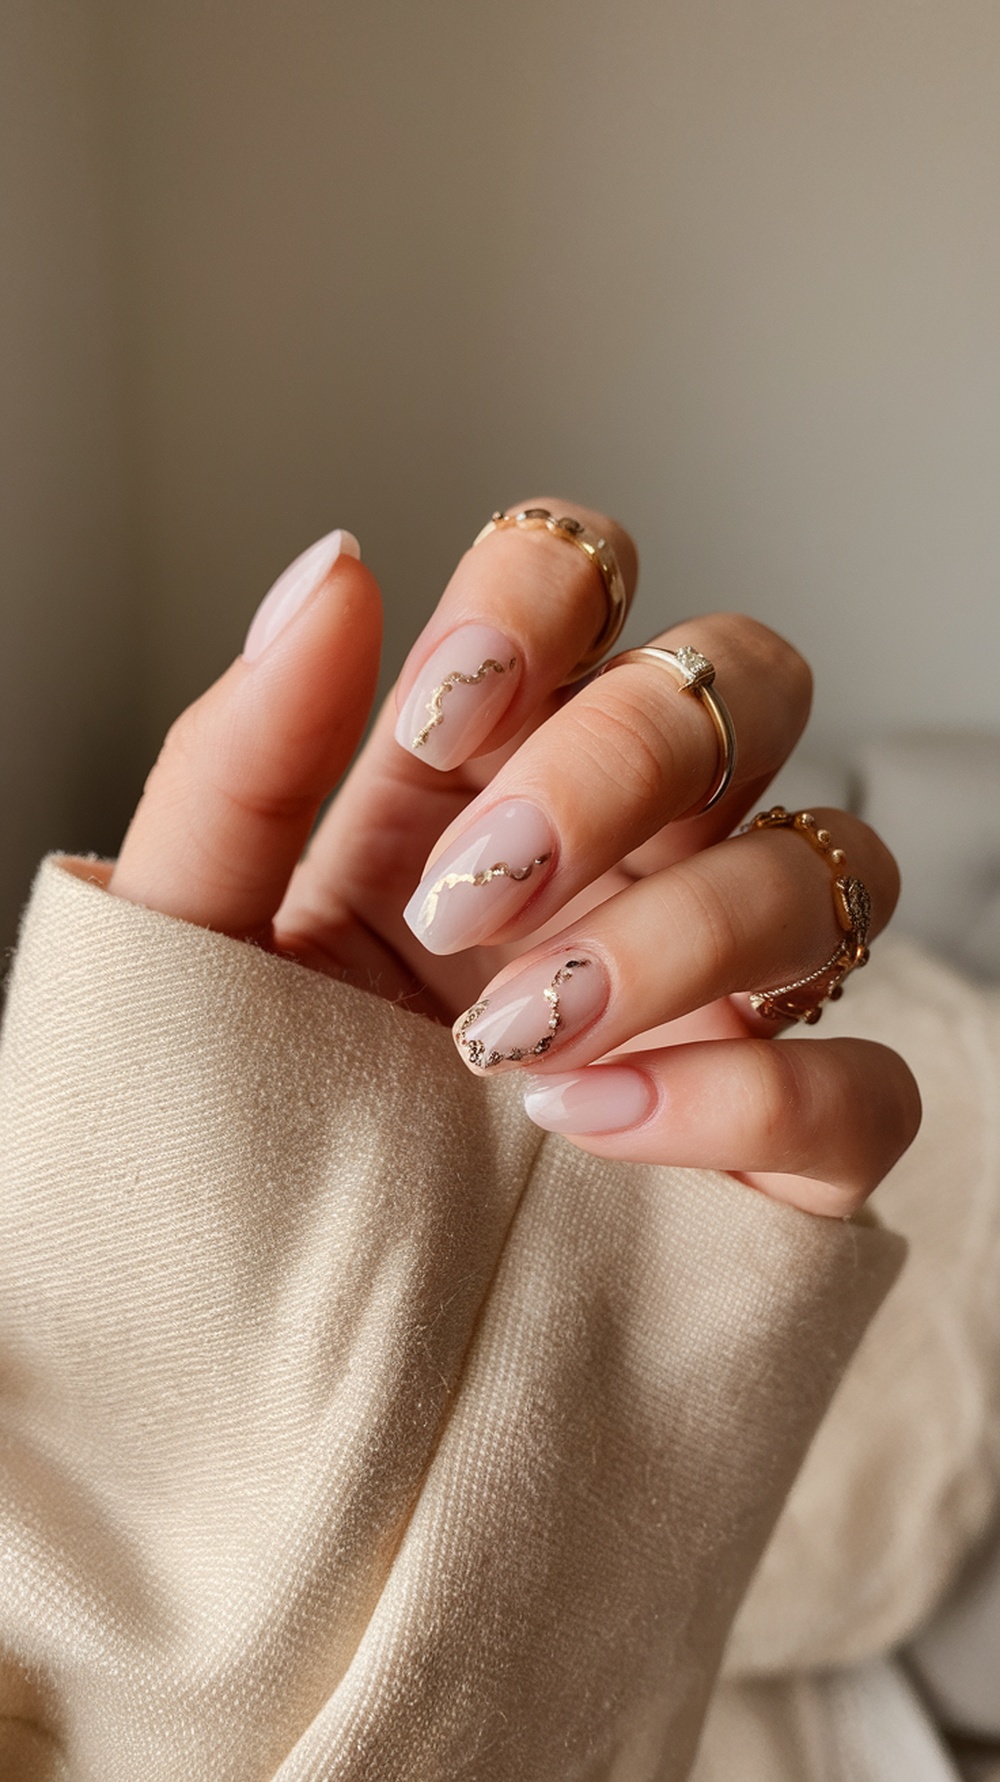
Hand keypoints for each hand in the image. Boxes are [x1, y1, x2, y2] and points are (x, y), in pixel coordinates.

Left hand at [109, 504, 919, 1216]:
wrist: (257, 1386)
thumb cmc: (221, 1153)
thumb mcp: (189, 948)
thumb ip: (243, 757)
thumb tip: (337, 569)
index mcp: (478, 789)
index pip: (584, 584)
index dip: (542, 603)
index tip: (438, 722)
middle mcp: (620, 867)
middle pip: (747, 682)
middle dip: (622, 759)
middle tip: (477, 891)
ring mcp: (717, 1003)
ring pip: (829, 866)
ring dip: (679, 931)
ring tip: (511, 1044)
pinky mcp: (779, 1160)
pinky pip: (867, 1082)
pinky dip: (750, 1089)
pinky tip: (594, 1126)